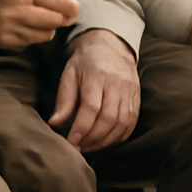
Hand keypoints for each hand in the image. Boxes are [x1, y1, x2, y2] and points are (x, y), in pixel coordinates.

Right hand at [0, 0, 80, 48]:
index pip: (55, 3)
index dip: (69, 6)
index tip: (75, 7)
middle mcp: (13, 13)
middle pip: (53, 21)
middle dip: (63, 17)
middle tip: (69, 12)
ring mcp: (7, 30)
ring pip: (43, 34)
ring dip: (50, 26)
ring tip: (51, 17)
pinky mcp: (0, 41)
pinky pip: (28, 41)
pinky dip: (35, 35)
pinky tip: (34, 25)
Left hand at [48, 29, 140, 152]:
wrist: (110, 44)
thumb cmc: (85, 61)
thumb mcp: (69, 74)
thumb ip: (64, 99)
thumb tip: (54, 123)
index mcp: (97, 76)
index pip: (91, 108)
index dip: (80, 129)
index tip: (70, 142)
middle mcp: (116, 83)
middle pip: (108, 118)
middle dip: (92, 138)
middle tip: (79, 147)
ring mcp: (130, 90)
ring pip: (122, 123)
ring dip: (106, 141)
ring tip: (91, 146)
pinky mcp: (137, 96)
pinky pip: (132, 121)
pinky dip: (120, 136)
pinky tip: (107, 141)